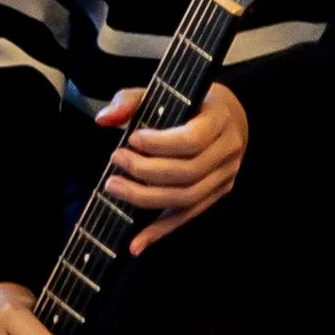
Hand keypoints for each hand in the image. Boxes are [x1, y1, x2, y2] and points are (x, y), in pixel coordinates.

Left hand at [99, 76, 248, 252]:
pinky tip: (136, 243)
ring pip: (186, 198)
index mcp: (220, 118)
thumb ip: (131, 101)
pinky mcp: (217, 194)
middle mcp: (228, 149)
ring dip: (146, 198)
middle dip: (145, 171)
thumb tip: (104, 120)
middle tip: (115, 161)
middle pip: (187, 172)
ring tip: (114, 187)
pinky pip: (188, 216)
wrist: (231, 116)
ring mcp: (226, 176)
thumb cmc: (192, 102)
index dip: (159, 144)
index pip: (192, 139)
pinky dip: (160, 231)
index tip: (131, 139)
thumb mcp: (164, 91)